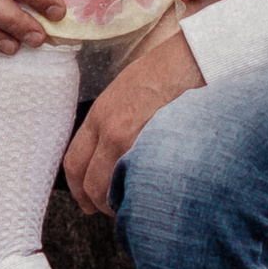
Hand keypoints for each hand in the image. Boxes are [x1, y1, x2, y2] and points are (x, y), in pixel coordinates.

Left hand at [64, 27, 201, 216]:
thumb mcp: (124, 93)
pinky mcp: (159, 144)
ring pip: (116, 186)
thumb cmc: (164, 72)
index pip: (74, 162)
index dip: (79, 189)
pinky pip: (143, 179)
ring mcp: (135, 137)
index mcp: (100, 115)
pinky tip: (157, 192)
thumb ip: (112, 123)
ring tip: (139, 203)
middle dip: (100, 203)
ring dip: (124, 201)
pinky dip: (146, 192)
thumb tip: (109, 156)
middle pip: (92, 182)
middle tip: (114, 210)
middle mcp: (111, 128)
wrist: (192, 57)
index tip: (87, 202)